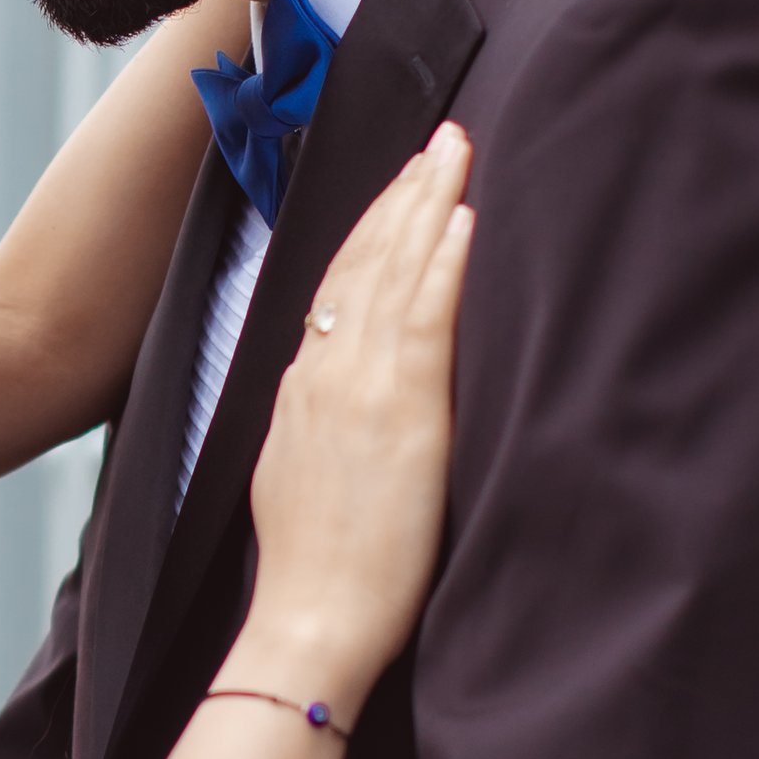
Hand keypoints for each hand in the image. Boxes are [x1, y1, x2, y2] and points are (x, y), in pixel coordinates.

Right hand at [242, 123, 474, 711]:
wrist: (309, 621)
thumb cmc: (312, 572)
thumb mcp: (295, 476)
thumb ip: (316, 423)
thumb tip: (335, 395)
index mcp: (302, 388)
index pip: (336, 284)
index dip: (371, 227)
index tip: (399, 184)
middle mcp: (324, 374)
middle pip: (364, 260)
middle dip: (402, 193)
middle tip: (439, 138)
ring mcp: (360, 388)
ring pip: (394, 273)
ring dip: (427, 204)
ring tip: (456, 152)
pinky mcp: (403, 413)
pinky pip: (423, 318)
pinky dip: (442, 263)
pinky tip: (463, 219)